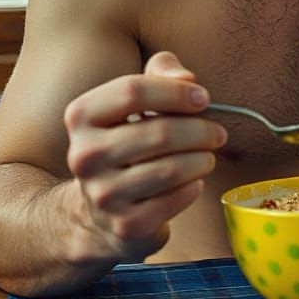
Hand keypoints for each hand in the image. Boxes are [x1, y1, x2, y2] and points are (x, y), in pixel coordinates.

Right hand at [63, 51, 225, 263]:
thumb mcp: (136, 100)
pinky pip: (176, 199)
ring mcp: (102, 194)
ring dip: (202, 159)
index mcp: (82, 116)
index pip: (133, 90)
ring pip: (171, 169)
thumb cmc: (129, 141)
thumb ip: (162, 73)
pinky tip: (193, 181)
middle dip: (200, 130)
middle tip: (217, 133)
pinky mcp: (126, 224)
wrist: (102, 209)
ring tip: (208, 155)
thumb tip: (188, 79)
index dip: (176, 91)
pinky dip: (194, 186)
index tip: (203, 98)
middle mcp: (84, 155)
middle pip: (160, 132)